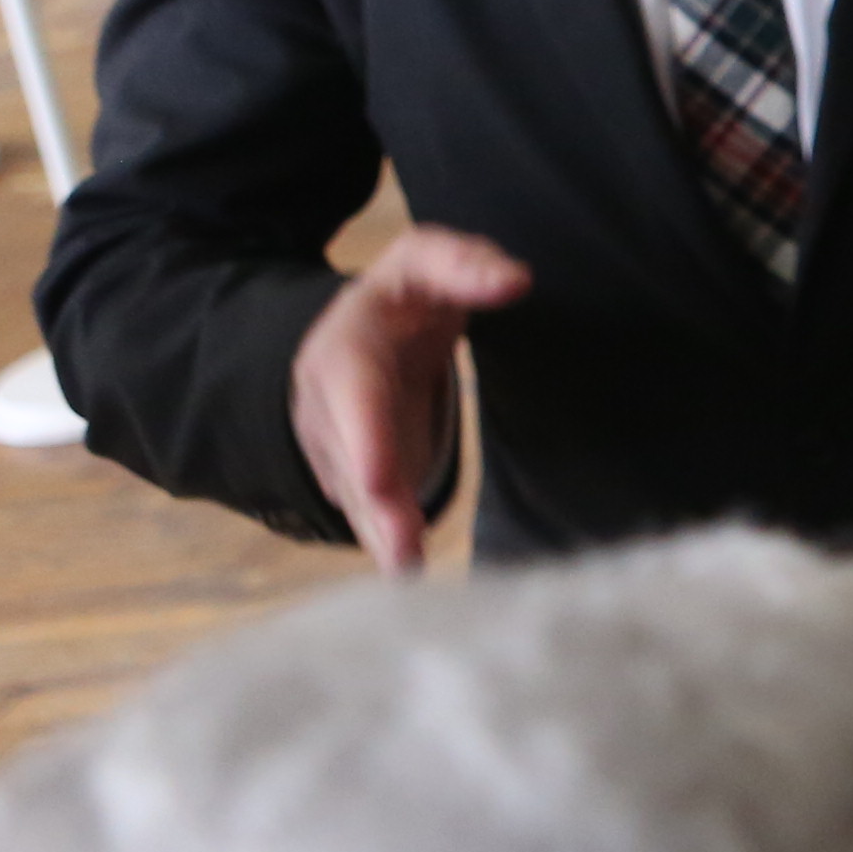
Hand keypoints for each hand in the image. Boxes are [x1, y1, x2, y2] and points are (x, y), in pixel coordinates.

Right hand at [285, 225, 528, 574]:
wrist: (352, 336)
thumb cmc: (401, 299)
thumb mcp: (422, 263)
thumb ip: (463, 266)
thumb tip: (516, 280)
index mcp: (346, 359)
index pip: (355, 403)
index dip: (367, 444)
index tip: (384, 482)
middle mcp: (336, 419)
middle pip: (356, 470)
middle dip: (377, 513)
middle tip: (405, 555)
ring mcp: (347, 458)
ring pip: (364, 506)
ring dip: (386, 543)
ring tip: (411, 580)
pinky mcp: (368, 485)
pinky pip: (380, 521)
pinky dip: (395, 553)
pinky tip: (419, 588)